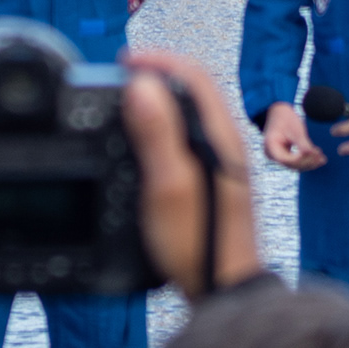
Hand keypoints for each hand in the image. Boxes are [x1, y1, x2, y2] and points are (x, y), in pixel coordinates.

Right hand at [116, 52, 263, 302]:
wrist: (223, 288)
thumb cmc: (199, 242)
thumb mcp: (169, 186)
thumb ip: (156, 135)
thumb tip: (141, 85)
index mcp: (221, 136)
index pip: (194, 75)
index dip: (158, 60)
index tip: (125, 62)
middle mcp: (226, 142)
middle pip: (194, 88)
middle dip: (157, 74)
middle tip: (121, 77)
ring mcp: (222, 160)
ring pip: (191, 111)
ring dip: (161, 99)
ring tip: (128, 102)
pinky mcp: (214, 177)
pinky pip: (189, 134)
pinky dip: (165, 123)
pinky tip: (146, 140)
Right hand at [260, 101, 324, 170]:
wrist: (279, 110)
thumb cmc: (285, 117)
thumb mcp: (295, 130)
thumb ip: (303, 144)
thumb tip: (313, 157)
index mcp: (270, 146)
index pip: (286, 160)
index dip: (300, 159)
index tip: (313, 154)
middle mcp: (272, 154)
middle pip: (291, 164)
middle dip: (307, 162)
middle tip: (321, 158)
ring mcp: (278, 155)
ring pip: (295, 165)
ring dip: (309, 163)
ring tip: (322, 159)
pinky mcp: (284, 154)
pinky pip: (296, 160)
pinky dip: (307, 159)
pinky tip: (319, 158)